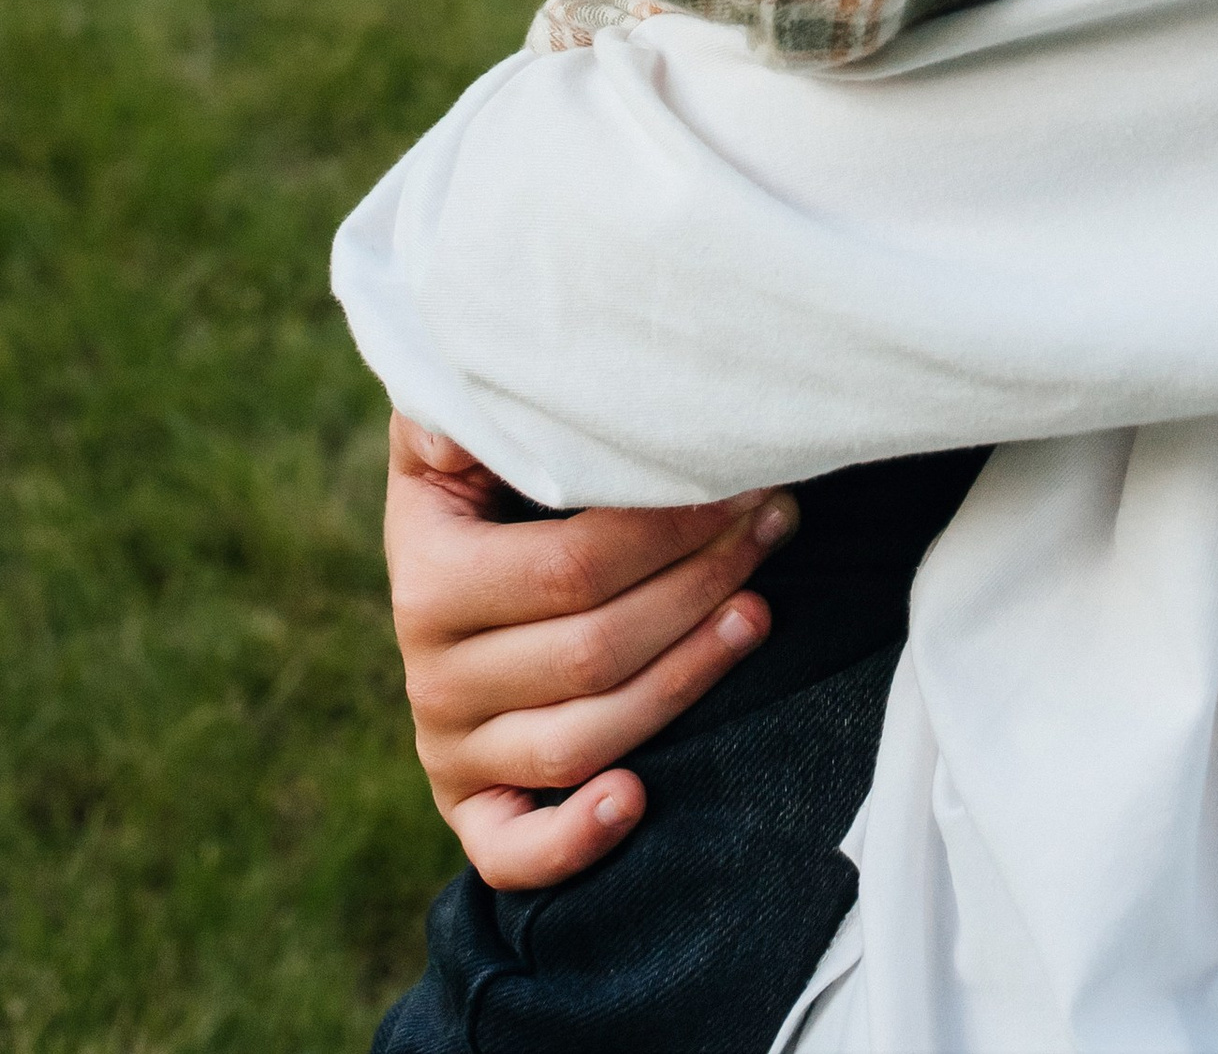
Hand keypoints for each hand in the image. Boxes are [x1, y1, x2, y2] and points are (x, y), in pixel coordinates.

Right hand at [383, 414, 799, 889]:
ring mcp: (449, 749)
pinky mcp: (471, 807)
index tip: (749, 482)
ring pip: (581, 739)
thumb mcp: (461, 434)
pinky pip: (511, 853)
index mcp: (428, 577)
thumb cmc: (483, 484)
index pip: (573, 566)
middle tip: (775, 528)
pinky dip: (574, 838)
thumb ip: (473, 405)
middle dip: (702, 583)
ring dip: (685, 678)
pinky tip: (638, 798)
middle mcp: (432, 676)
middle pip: (594, 650)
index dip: (672, 528)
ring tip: (758, 614)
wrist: (445, 571)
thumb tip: (481, 379)